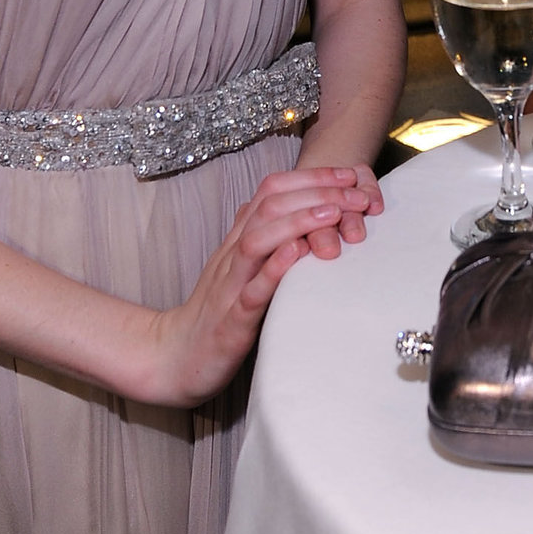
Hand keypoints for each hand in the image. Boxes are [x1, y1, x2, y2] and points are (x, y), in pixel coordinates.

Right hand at [152, 164, 382, 405]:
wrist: (175, 357)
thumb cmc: (213, 313)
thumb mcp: (236, 268)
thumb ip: (254, 236)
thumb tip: (266, 203)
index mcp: (238, 241)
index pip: (272, 192)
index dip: (312, 178)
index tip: (349, 176)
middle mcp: (233, 256)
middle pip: (269, 207)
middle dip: (316, 194)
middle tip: (356, 194)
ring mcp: (230, 286)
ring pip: (258, 241)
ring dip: (297, 223)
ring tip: (332, 213)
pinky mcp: (231, 322)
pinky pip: (252, 291)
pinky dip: (274, 269)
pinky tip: (298, 254)